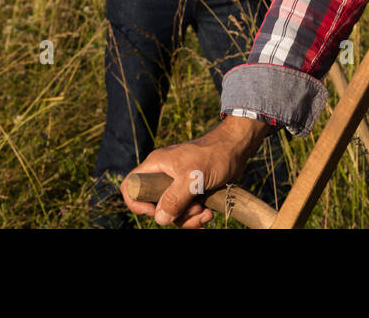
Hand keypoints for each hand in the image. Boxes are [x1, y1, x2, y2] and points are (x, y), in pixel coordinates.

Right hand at [122, 118, 265, 227]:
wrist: (237, 149)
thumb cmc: (215, 155)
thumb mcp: (193, 177)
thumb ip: (174, 198)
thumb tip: (160, 218)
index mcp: (157, 166)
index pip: (131, 185)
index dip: (136, 202)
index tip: (155, 211)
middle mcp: (164, 175)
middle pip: (154, 206)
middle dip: (174, 215)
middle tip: (194, 210)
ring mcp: (177, 185)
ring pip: (172, 212)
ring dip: (189, 218)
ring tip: (205, 212)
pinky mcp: (190, 191)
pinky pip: (186, 212)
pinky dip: (196, 217)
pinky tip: (208, 214)